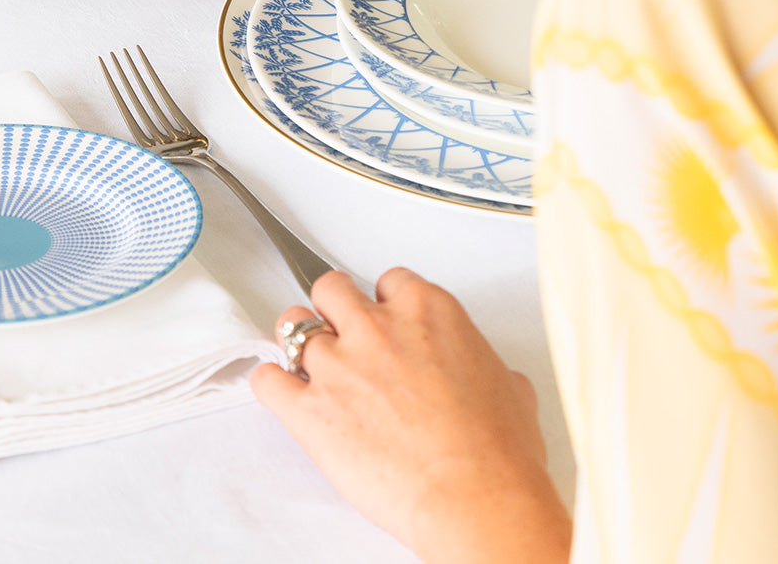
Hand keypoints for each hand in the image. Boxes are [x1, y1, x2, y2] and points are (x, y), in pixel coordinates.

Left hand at [251, 268, 569, 563]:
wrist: (476, 496)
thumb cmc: (497, 452)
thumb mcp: (512, 390)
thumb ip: (487, 367)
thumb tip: (493, 379)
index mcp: (426, 310)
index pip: (390, 281)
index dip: (385, 303)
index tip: (386, 320)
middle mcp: (377, 326)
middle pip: (331, 288)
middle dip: (335, 309)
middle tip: (342, 332)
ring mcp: (339, 364)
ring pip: (292, 325)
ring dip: (298, 343)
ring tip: (306, 362)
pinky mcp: (309, 410)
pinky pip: (266, 380)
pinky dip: (269, 385)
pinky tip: (279, 392)